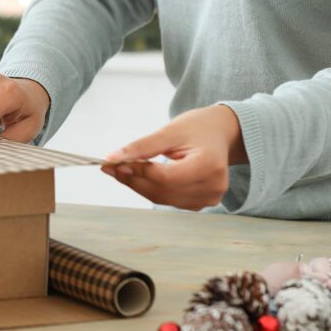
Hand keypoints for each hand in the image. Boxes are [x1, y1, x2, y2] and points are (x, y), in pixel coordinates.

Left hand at [101, 105, 247, 209]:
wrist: (220, 133)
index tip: (115, 163)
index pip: (166, 178)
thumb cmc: (197, 128)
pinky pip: (170, 200)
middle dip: (133, 180)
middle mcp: (213, 186)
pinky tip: (141, 176)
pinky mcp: (203, 202)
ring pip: (163, 198)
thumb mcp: (170, 131)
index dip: (139, 172)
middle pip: (163, 191)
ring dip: (139, 186)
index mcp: (209, 165)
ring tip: (122, 169)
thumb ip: (141, 146)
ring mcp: (210, 197)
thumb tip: (112, 158)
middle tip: (111, 167)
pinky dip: (152, 190)